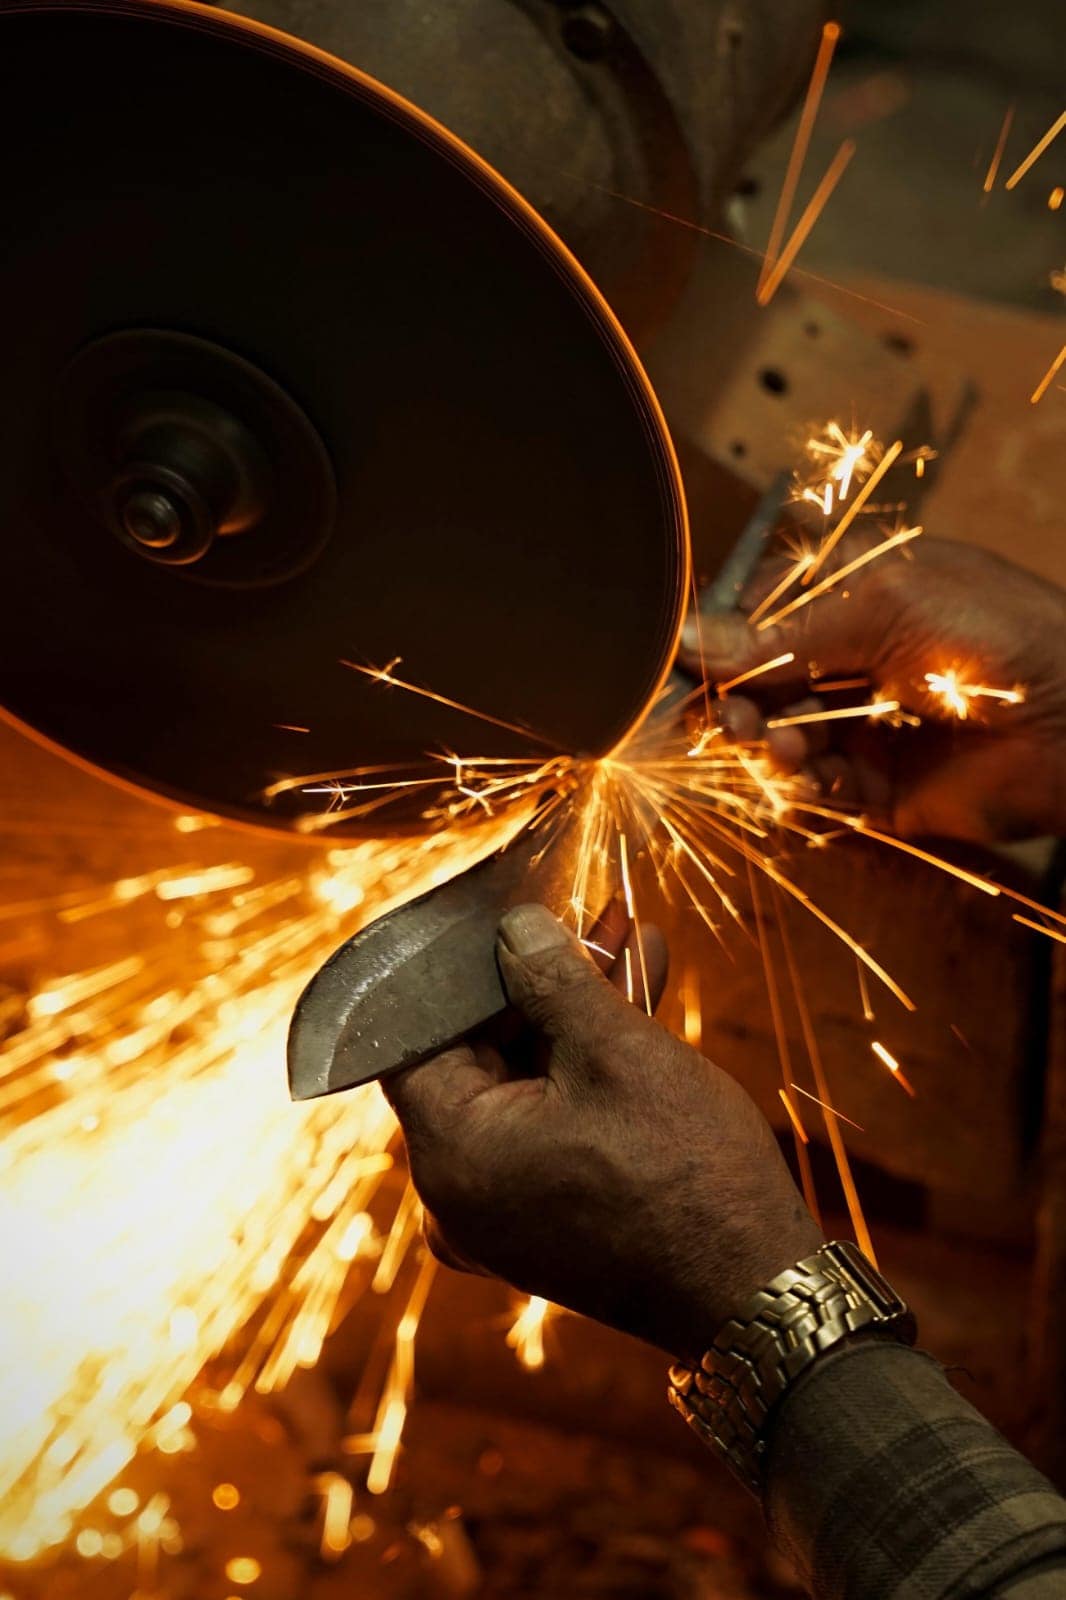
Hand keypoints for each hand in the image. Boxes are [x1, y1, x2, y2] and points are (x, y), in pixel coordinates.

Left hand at [383, 902, 822, 1358]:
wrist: (756, 1295)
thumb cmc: (687, 1177)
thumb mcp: (616, 1052)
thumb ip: (552, 979)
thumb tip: (514, 927)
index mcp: (452, 1151)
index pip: (417, 1035)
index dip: (460, 969)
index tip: (503, 917)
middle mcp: (458, 1191)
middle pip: (478, 1056)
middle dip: (537, 984)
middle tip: (590, 923)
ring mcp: (500, 1213)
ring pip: (523, 1085)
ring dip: (573, 1018)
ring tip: (631, 944)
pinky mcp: (544, 1221)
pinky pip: (547, 1125)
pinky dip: (584, 1072)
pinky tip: (636, 1003)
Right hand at [680, 535, 1065, 842]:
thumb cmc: (997, 635)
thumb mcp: (880, 607)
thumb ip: (782, 633)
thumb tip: (692, 639)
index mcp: (862, 600)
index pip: (767, 620)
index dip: (725, 645)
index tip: (685, 665)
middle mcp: (862, 663)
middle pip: (766, 687)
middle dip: (741, 702)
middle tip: (734, 719)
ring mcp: (870, 728)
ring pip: (782, 742)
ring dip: (770, 744)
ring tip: (783, 744)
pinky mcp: (884, 790)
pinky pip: (818, 791)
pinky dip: (804, 785)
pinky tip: (815, 772)